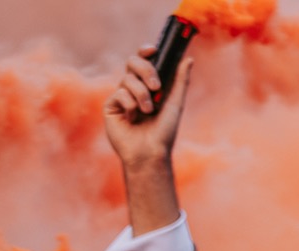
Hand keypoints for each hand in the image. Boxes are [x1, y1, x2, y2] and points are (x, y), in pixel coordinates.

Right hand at [104, 46, 190, 170]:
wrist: (150, 153)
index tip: (153, 50)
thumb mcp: (175, 103)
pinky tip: (133, 118)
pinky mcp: (110, 105)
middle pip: (132, 62)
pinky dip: (131, 105)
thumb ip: (180, 81)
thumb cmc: (164, 132)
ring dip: (142, 95)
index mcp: (149, 85)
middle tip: (157, 87)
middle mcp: (133, 87)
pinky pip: (119, 93)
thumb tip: (188, 59)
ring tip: (148, 111)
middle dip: (146, 70)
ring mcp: (121, 96)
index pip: (143, 60)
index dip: (145, 51)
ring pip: (128, 79)